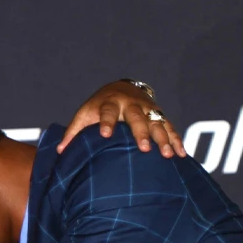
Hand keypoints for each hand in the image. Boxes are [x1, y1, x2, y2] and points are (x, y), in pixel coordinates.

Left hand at [56, 80, 184, 157]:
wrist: (121, 88)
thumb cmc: (98, 107)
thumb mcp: (85, 115)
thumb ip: (73, 132)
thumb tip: (60, 152)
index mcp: (110, 103)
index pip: (107, 112)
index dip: (106, 122)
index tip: (105, 134)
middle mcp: (130, 104)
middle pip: (137, 117)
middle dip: (141, 132)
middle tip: (144, 148)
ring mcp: (147, 109)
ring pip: (157, 123)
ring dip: (163, 138)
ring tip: (168, 154)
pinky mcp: (159, 115)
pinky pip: (170, 127)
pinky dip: (176, 140)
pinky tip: (181, 154)